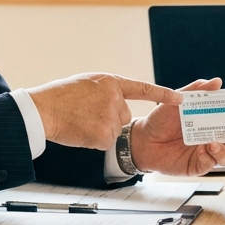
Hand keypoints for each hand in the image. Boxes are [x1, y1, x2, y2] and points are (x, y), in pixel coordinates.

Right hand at [27, 73, 181, 150]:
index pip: (143, 89)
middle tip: (87, 114)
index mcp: (111, 82)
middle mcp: (114, 98)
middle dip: (110, 118)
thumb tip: (118, 101)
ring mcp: (111, 117)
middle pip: (125, 115)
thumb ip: (106, 90)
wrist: (44, 110)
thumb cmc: (60, 96)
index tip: (180, 99)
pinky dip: (94, 140)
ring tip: (81, 121)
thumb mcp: (87, 83)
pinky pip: (106, 141)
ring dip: (101, 129)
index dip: (163, 94)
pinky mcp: (105, 134)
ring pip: (115, 129)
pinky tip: (81, 131)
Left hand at [132, 78, 224, 175]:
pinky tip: (205, 149)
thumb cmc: (161, 119)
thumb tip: (216, 82)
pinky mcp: (197, 165)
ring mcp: (207, 153)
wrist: (142, 138)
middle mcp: (215, 137)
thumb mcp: (178, 100)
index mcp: (214, 121)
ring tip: (215, 142)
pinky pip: (211, 164)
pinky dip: (212, 157)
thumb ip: (197, 90)